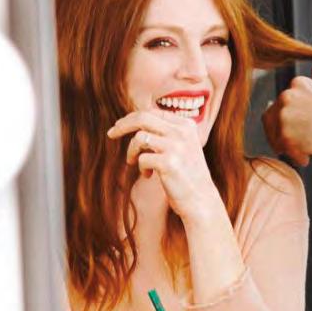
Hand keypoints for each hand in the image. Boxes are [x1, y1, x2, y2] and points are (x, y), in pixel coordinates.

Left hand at [107, 110, 221, 223]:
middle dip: (123, 125)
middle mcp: (183, 132)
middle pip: (143, 118)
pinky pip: (142, 158)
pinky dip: (140, 167)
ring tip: (134, 162)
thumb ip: (166, 132)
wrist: (200, 199)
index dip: (132, 117)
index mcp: (187, 125)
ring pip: (139, 138)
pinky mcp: (169, 162)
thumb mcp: (182, 146)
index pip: (153, 112)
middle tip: (111, 134)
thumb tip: (135, 119)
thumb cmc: (187, 173)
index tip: (119, 125)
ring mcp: (177, 146)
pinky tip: (148, 175)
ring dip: (131, 151)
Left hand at [262, 76, 311, 165]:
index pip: (281, 102)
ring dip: (289, 145)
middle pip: (272, 118)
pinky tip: (309, 157)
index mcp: (299, 83)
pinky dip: (295, 156)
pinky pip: (284, 149)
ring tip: (306, 152)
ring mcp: (285, 114)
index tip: (298, 130)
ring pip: (276, 135)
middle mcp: (288, 94)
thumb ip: (307, 101)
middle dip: (283, 133)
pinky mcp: (285, 133)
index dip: (288, 120)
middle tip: (296, 145)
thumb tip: (290, 113)